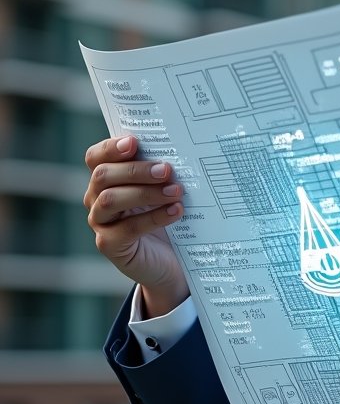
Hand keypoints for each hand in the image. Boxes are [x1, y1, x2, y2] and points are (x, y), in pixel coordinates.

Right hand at [83, 135, 188, 316]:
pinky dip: (153, 217)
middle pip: (103, 176)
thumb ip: (161, 172)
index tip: (134, 142)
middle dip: (135, 170)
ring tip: (176, 191)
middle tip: (166, 170)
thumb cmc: (168, 219)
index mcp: (107, 180)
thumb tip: (179, 149)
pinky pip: (126, 228)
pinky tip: (176, 211)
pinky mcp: (110, 245)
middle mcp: (97, 199)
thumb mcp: (164, 191)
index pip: (96, 158)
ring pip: (109, 200)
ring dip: (145, 192)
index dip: (110, 148)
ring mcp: (100, 223)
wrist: (173, 262)